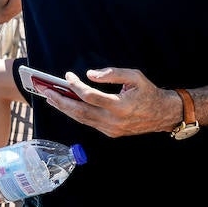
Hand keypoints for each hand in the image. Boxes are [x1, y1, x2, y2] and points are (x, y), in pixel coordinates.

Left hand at [41, 66, 182, 137]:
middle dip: (60, 101)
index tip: (67, 76)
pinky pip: (89, 123)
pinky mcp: (110, 133)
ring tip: (50, 98)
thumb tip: (89, 75)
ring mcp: (111, 129)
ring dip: (64, 108)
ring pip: (82, 119)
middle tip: (45, 91)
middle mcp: (113, 120)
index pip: (90, 96)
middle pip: (80, 111)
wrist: (163, 114)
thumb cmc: (148, 92)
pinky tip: (66, 105)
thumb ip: (112, 73)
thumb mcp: (134, 76)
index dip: (76, 86)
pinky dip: (75, 114)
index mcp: (120, 105)